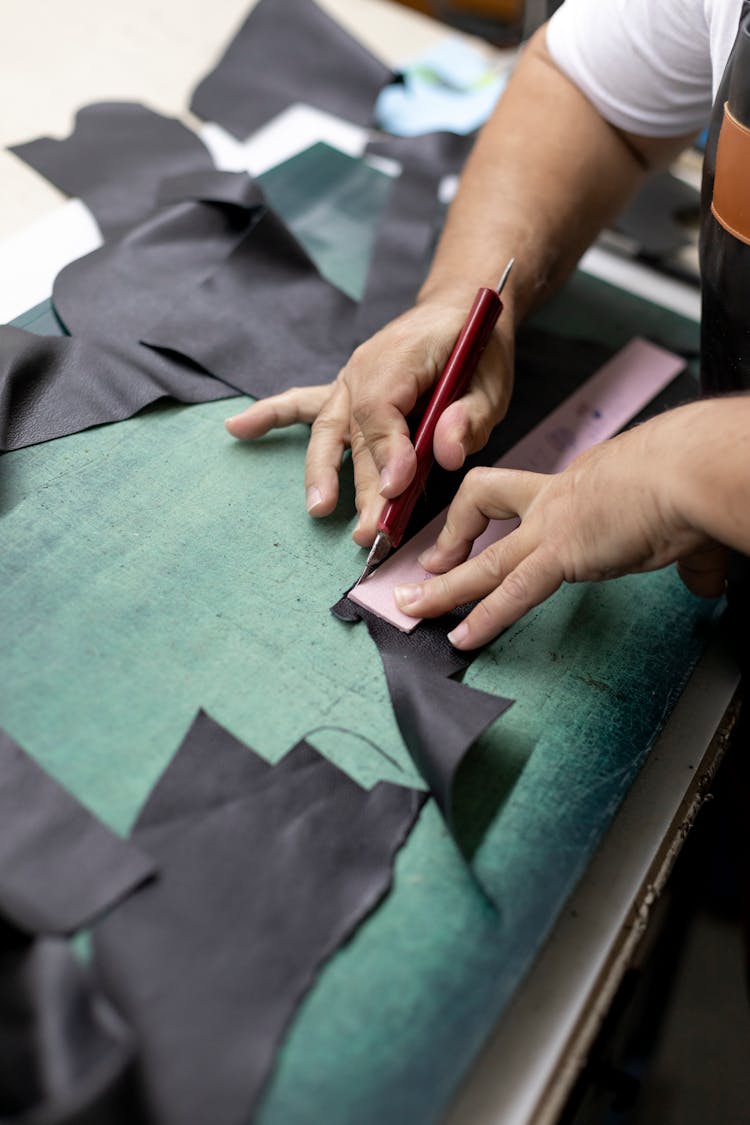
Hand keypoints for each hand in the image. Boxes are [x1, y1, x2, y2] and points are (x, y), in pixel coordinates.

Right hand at [224, 295, 514, 545]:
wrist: (461, 304)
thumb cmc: (478, 344)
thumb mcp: (491, 380)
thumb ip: (470, 417)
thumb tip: (448, 453)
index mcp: (400, 361)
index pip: (383, 412)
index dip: (389, 454)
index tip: (399, 490)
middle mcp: (363, 370)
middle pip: (355, 435)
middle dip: (362, 487)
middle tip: (371, 531)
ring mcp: (349, 381)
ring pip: (327, 431)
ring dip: (320, 473)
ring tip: (318, 509)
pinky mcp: (346, 391)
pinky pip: (302, 404)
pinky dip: (270, 415)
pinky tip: (237, 429)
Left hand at [393, 410, 727, 649]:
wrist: (692, 469)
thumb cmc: (691, 478)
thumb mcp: (682, 518)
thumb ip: (690, 556)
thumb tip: (709, 579)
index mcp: (579, 484)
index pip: (520, 494)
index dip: (496, 514)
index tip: (486, 535)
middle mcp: (556, 500)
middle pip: (481, 509)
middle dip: (450, 541)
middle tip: (428, 568)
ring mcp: (552, 526)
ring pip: (483, 560)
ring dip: (445, 589)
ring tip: (414, 609)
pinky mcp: (562, 553)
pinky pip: (511, 591)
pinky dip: (484, 617)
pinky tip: (464, 638)